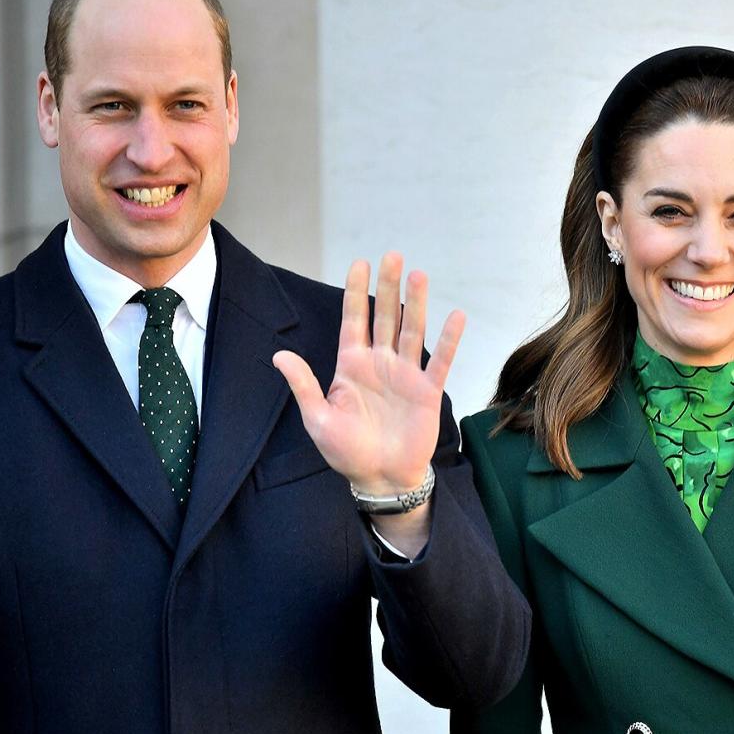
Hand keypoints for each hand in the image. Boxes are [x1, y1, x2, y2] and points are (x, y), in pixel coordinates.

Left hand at [271, 253, 463, 495]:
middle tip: (393, 256)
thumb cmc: (346, 451)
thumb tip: (278, 354)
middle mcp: (379, 363)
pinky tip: (455, 316)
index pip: (353, 320)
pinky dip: (448, 339)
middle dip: (388, 286)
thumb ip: (304, 384)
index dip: (356, 292)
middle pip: (384, 316)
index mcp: (351, 365)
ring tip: (419, 276)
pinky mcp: (427, 390)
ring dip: (415, 304)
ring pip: (411, 331)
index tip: (360, 263)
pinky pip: (440, 360)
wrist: (380, 478)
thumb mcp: (317, 418)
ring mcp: (404, 374)